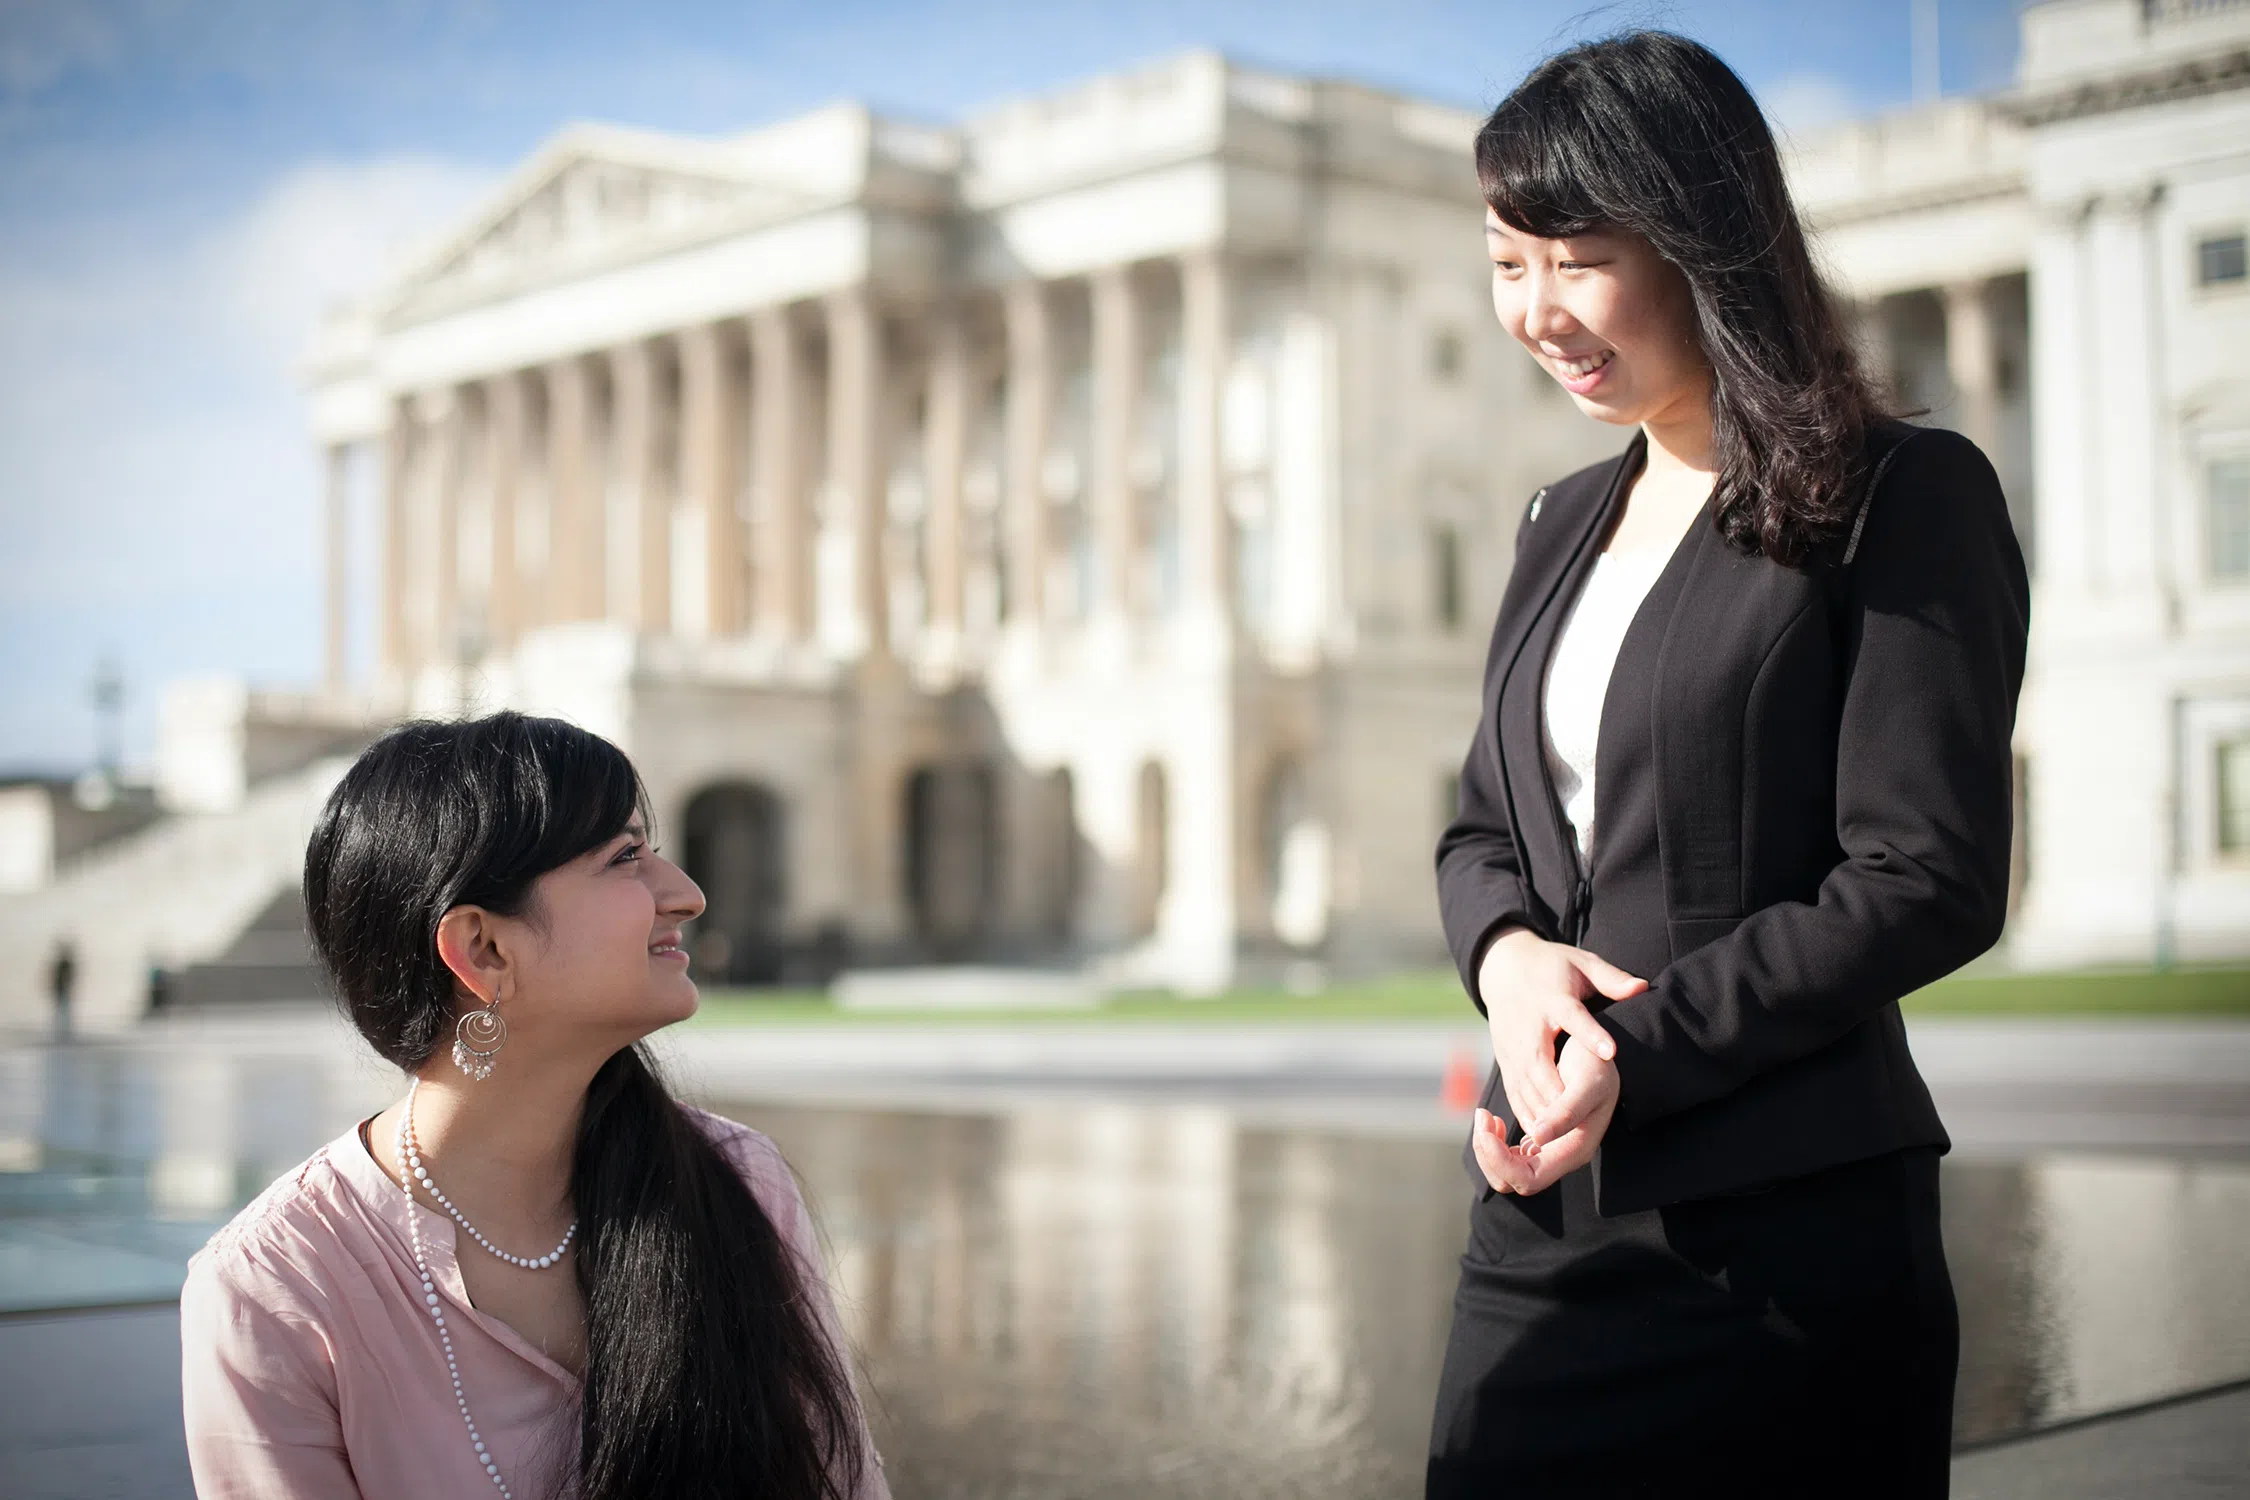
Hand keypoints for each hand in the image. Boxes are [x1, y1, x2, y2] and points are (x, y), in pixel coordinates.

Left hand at [1469, 1035, 1620, 1196]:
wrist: (1598, 1057)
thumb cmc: (1596, 1068)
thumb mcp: (1587, 1085)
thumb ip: (1565, 1113)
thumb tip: (1538, 1137)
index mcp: (1575, 1152)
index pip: (1529, 1179)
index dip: (1501, 1162)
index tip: (1487, 1131)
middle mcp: (1562, 1158)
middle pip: (1512, 1180)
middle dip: (1489, 1154)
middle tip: (1483, 1115)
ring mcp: (1550, 1152)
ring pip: (1507, 1171)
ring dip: (1488, 1149)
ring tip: (1486, 1117)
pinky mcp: (1540, 1142)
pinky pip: (1509, 1158)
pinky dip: (1495, 1143)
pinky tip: (1496, 1120)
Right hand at [1477, 926, 1640, 1135]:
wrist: (1502, 968)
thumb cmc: (1552, 967)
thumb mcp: (1582, 964)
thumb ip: (1611, 979)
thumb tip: (1642, 987)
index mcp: (1553, 999)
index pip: (1573, 1017)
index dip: (1590, 1035)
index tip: (1610, 1053)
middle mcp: (1529, 1025)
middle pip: (1539, 1060)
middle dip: (1555, 1090)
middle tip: (1575, 1116)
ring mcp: (1512, 1045)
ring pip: (1524, 1082)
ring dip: (1540, 1109)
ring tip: (1560, 1137)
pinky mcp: (1505, 1060)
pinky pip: (1515, 1092)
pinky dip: (1526, 1114)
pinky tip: (1541, 1137)